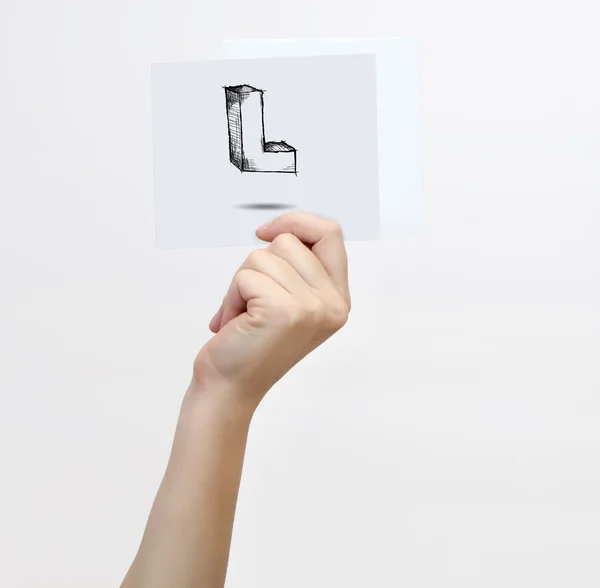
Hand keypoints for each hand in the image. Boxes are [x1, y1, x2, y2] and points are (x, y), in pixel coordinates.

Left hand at [192, 213, 350, 409]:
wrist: (229, 388)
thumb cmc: (250, 343)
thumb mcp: (287, 301)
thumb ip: (295, 268)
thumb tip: (276, 229)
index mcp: (337, 298)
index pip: (330, 233)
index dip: (297, 222)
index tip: (264, 233)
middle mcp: (332, 304)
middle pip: (288, 241)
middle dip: (257, 266)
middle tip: (252, 303)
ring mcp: (312, 308)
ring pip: (263, 256)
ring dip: (241, 284)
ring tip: (244, 316)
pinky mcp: (284, 312)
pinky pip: (246, 277)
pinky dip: (231, 298)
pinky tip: (236, 324)